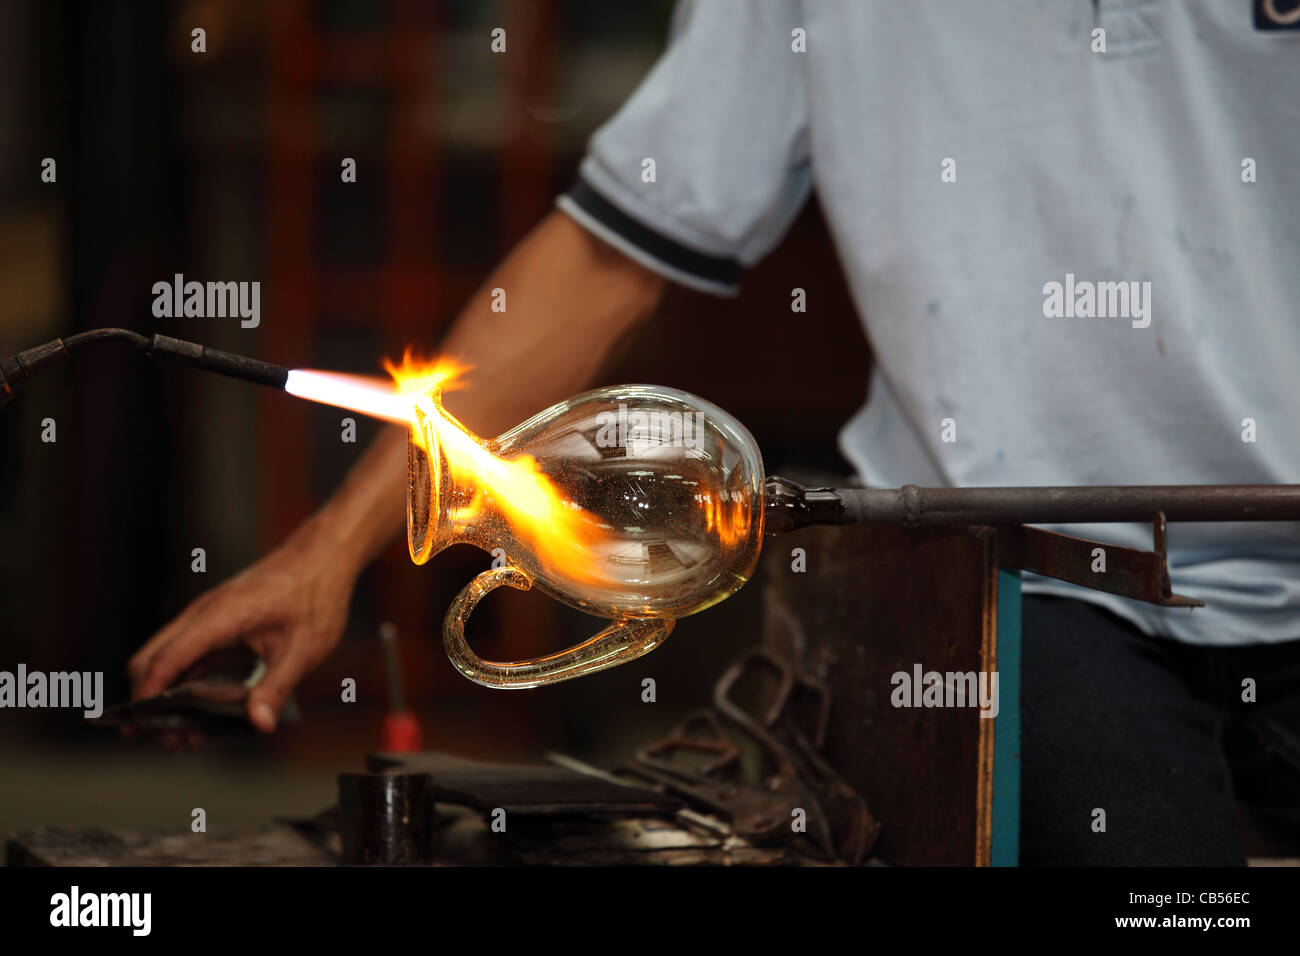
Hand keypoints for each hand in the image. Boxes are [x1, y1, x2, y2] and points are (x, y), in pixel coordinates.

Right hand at [126, 520, 356, 747]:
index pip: (165, 660)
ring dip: (168, 696)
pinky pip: (188, 655)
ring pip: (166, 658)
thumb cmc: (316, 596)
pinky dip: (185, 683)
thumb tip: (259, 725)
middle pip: (151, 660)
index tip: (148, 731)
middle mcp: (203, 615)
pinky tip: (203, 710)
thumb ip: (277, 687)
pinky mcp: (216, 623)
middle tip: (174, 742)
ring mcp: (207, 617)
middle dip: (151, 704)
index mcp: (219, 617)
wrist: (324, 556)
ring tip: (189, 735)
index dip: (149, 698)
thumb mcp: (304, 648)